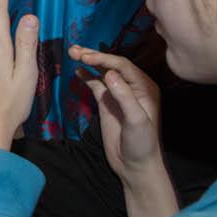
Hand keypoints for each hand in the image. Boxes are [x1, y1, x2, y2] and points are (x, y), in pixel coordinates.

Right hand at [68, 46, 162, 183]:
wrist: (135, 166)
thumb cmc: (142, 144)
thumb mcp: (136, 120)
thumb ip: (124, 96)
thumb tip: (110, 73)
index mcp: (144, 87)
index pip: (123, 66)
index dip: (104, 59)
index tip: (86, 57)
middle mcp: (132, 87)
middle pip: (111, 65)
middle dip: (94, 56)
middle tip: (75, 50)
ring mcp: (118, 94)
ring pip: (102, 72)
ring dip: (88, 62)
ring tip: (72, 53)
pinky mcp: (107, 103)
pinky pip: (96, 84)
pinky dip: (86, 76)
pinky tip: (77, 70)